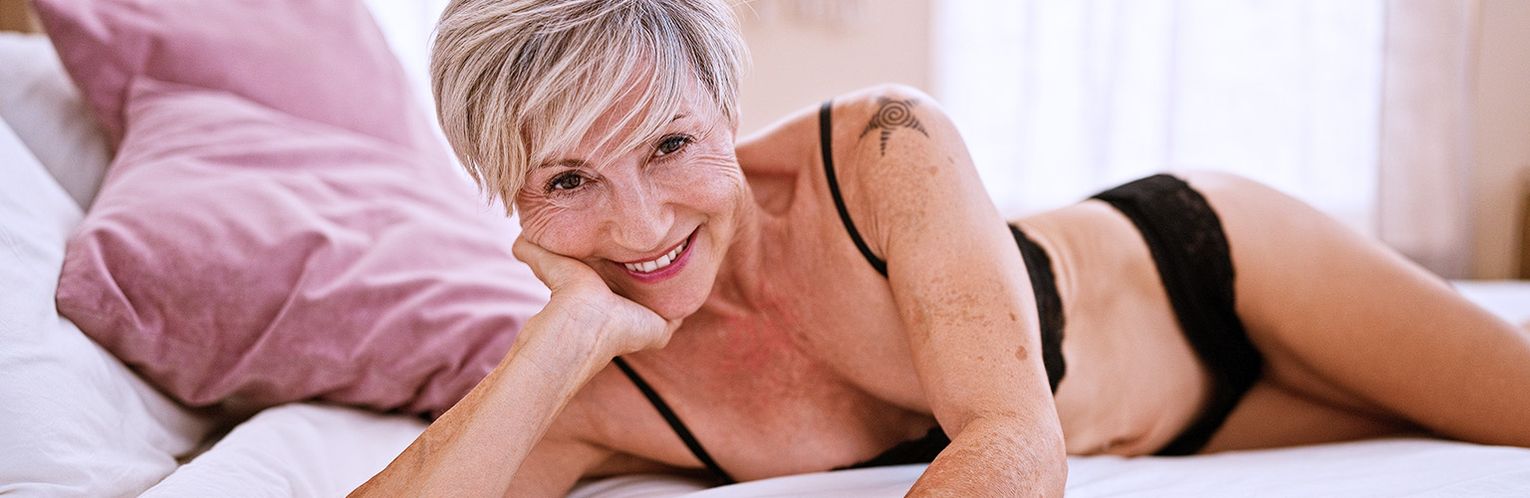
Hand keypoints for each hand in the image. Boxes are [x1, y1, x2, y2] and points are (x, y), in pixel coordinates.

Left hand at [513, 236, 682, 360]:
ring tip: (686, 252)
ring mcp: (645, 325)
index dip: (629, 263)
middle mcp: (626, 315)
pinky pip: (679, 313)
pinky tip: (695, 271)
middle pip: (646, 293)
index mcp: (605, 302)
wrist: (581, 323)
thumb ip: (537, 253)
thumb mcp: (554, 267)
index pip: (620, 284)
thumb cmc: (566, 297)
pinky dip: (687, 296)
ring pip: (665, 302)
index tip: (636, 240)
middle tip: (665, 243)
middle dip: (656, 270)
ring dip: (673, 282)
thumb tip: (518, 240)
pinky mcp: (661, 329)